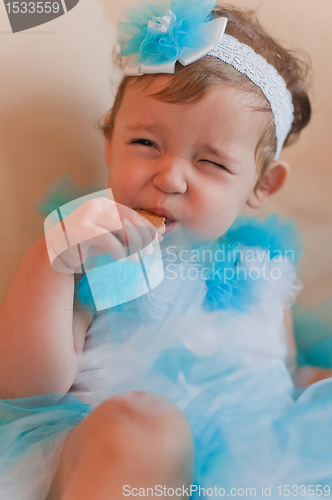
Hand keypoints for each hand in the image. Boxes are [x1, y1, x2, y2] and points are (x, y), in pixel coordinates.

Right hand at [44, 197, 161, 272]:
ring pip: (120, 226)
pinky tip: (121, 258)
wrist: (55, 252)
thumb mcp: (107, 235)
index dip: (146, 226)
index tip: (157, 239)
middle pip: (127, 219)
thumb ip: (123, 233)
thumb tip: (152, 238)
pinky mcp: (80, 230)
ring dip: (133, 244)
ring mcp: (86, 215)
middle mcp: (95, 205)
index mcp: (103, 204)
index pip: (130, 213)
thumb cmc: (84, 244)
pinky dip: (118, 249)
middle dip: (142, 236)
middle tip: (149, 252)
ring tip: (137, 258)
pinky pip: (107, 238)